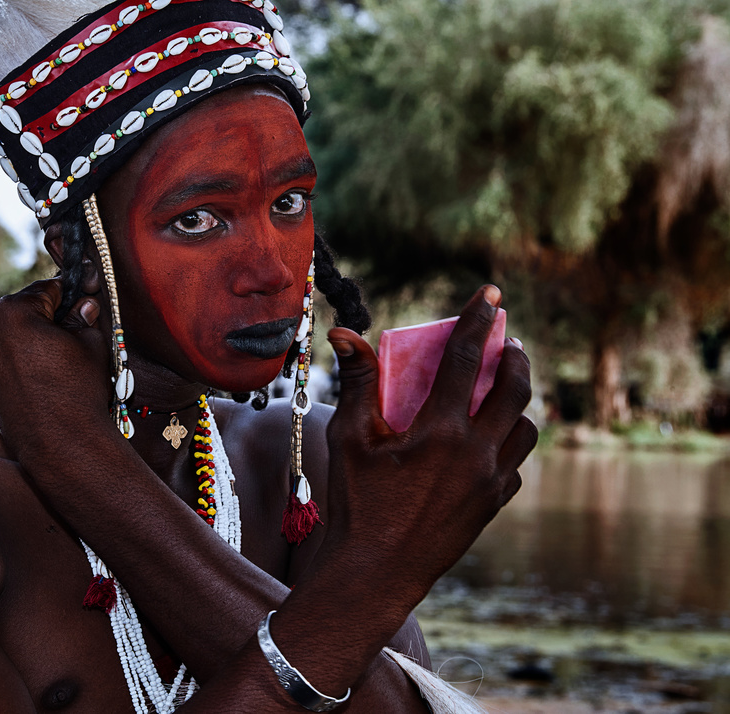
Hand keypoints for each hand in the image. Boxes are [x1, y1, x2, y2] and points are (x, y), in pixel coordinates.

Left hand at [0, 278, 114, 459]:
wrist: (62, 442)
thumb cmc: (78, 389)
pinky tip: (47, 376)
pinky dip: (24, 360)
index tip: (87, 297)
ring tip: (64, 358)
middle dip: (51, 317)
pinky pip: (6, 358)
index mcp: (13, 311)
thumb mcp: (91, 343)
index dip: (72, 293)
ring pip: (15, 335)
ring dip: (36, 339)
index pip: (48, 288)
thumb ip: (84, 317)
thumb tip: (84, 305)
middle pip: (27, 311)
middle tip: (78, 330)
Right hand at [321, 285, 536, 615]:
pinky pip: (515, 465)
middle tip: (506, 341)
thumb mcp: (350, 439)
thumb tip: (344, 334)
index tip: (490, 293)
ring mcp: (490, 482)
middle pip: (515, 389)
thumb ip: (357, 383)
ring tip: (500, 392)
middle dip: (514, 357)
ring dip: (516, 403)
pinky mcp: (492, 505)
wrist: (374, 575)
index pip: (465, 358)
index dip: (476, 319)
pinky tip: (486, 443)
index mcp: (440, 431)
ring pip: (525, 429)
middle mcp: (476, 453)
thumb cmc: (356, 505)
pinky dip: (506, 444)